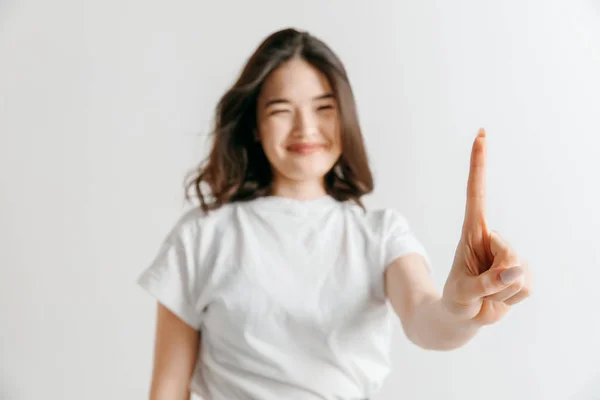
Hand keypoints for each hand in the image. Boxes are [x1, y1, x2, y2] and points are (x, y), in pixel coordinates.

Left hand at [442, 128, 531, 325]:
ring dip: (498, 292)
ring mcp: (509, 256)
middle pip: (508, 251)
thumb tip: (514, 272)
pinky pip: (525, 286)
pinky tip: (498, 298)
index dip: (479, 165)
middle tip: (478, 288)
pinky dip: (510, 299)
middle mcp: (492, 239)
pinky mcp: (522, 274)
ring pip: (517, 271)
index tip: (481, 135)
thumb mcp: (463, 294)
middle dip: (493, 277)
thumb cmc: (455, 300)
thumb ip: (486, 284)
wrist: (462, 318)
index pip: (476, 194)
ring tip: (485, 294)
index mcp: (471, 233)